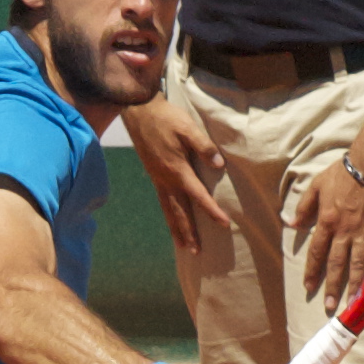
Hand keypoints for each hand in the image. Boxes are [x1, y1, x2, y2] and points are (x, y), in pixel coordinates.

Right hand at [122, 94, 231, 254]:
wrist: (139, 112)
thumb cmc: (166, 118)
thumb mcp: (188, 128)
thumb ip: (204, 147)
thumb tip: (218, 164)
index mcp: (177, 170)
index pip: (198, 196)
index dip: (212, 210)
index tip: (224, 223)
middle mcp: (166, 180)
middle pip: (179, 212)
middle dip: (189, 232)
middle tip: (197, 251)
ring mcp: (158, 179)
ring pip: (168, 210)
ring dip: (177, 230)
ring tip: (184, 247)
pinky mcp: (154, 176)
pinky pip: (163, 202)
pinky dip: (168, 216)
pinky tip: (172, 221)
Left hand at [292, 157, 363, 308]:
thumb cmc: (343, 173)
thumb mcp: (316, 186)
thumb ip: (304, 206)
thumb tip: (292, 224)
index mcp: (327, 222)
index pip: (316, 252)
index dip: (312, 270)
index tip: (308, 286)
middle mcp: (344, 232)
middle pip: (336, 264)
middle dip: (331, 286)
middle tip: (329, 306)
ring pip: (358, 264)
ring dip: (354, 286)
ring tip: (352, 304)